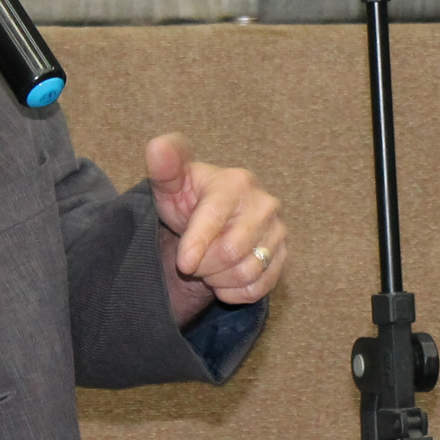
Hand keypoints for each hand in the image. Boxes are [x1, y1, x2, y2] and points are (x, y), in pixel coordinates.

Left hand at [146, 133, 284, 324]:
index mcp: (236, 182)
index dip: (196, 246)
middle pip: (230, 252)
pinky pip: (259, 287)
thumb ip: (164, 167)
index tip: (183, 263)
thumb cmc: (187, 199)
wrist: (210, 219)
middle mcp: (264, 204)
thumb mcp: (170, 184)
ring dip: (218, 279)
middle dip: (204, 264)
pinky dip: (235, 291)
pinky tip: (223, 279)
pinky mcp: (283, 254)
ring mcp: (277, 230)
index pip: (215, 221)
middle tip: (193, 259)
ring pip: (246, 273)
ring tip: (208, 266)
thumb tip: (157, 147)